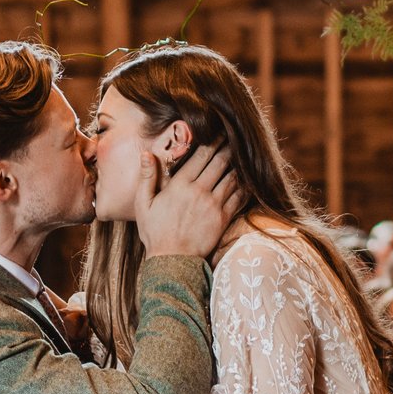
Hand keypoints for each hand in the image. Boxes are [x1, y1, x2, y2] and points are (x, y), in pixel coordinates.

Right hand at [134, 141, 242, 258]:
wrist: (172, 262)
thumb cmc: (155, 233)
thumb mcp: (144, 205)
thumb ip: (147, 178)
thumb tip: (146, 154)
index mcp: (180, 185)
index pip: (201, 156)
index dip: (212, 142)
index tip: (218, 132)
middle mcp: (199, 191)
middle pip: (219, 162)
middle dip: (228, 147)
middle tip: (234, 137)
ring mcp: (213, 205)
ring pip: (232, 177)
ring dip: (238, 164)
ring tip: (242, 153)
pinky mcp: (223, 218)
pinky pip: (238, 197)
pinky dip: (244, 185)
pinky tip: (248, 178)